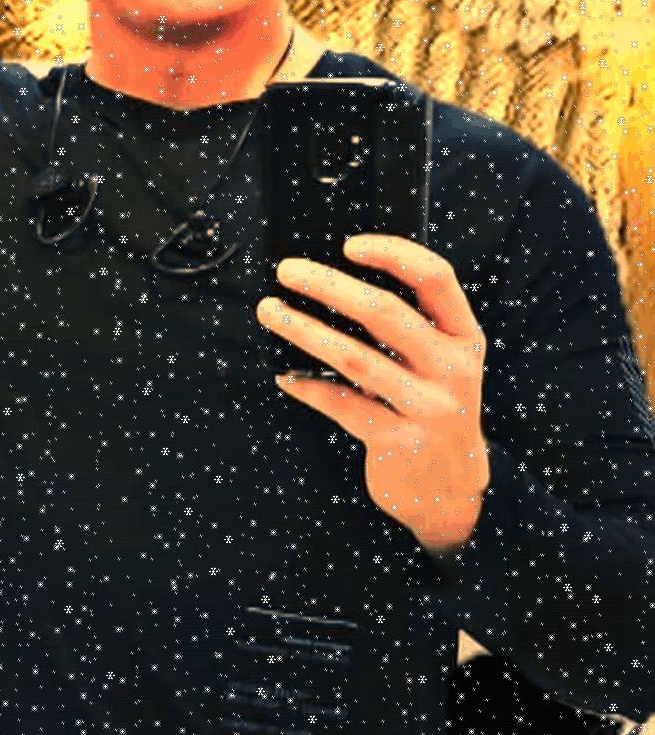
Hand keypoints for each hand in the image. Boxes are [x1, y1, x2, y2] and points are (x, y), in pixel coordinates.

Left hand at [256, 235, 490, 555]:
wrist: (450, 490)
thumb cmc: (432, 406)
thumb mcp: (440, 362)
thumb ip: (408, 326)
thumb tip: (332, 280)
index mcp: (464, 337)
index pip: (435, 278)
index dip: (392, 253)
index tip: (347, 245)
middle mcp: (453, 369)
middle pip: (385, 313)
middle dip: (329, 285)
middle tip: (287, 270)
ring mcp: (429, 407)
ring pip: (356, 358)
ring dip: (305, 330)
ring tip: (271, 311)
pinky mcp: (400, 441)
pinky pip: (344, 405)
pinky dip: (310, 387)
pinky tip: (286, 377)